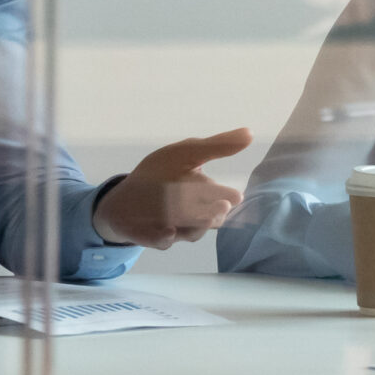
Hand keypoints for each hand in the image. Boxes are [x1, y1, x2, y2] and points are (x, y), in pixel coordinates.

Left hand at [92, 127, 252, 249]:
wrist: (124, 197)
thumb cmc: (159, 173)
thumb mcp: (186, 153)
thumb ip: (215, 146)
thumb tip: (250, 132)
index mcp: (206, 195)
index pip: (223, 198)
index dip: (228, 198)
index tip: (233, 196)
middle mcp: (195, 215)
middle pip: (211, 217)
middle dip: (215, 212)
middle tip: (221, 206)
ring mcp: (177, 228)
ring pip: (192, 231)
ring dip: (196, 224)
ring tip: (202, 217)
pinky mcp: (156, 238)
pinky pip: (163, 241)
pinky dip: (166, 237)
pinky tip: (168, 231)